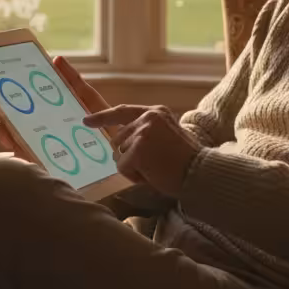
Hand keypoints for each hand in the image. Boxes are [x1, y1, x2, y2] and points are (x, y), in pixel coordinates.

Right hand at [0, 55, 109, 158]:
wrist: (121, 149)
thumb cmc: (104, 124)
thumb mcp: (87, 99)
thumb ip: (72, 80)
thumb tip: (56, 59)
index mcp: (48, 116)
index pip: (22, 107)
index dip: (7, 99)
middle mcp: (41, 132)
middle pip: (13, 124)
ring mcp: (42, 149)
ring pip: (15, 141)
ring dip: (4, 133)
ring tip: (2, 125)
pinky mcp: (47, 166)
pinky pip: (28, 159)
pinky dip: (18, 151)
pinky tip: (14, 143)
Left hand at [83, 105, 202, 196]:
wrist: (201, 173)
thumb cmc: (185, 161)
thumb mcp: (167, 136)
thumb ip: (144, 133)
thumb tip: (118, 141)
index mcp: (156, 112)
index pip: (122, 111)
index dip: (103, 117)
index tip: (86, 121)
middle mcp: (147, 117)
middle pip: (117, 140)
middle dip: (128, 157)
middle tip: (154, 165)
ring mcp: (142, 132)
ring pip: (118, 155)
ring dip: (133, 167)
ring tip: (156, 169)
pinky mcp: (138, 149)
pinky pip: (122, 168)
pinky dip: (134, 176)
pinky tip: (153, 175)